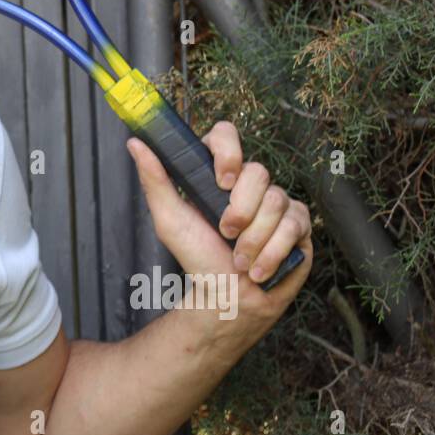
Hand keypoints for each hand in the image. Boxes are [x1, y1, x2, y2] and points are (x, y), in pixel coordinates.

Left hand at [125, 120, 312, 331]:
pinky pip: (293, 225)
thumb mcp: (169, 220)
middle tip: (226, 235)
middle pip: (258, 172)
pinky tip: (259, 270)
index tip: (221, 181)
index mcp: (217, 175)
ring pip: (276, 202)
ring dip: (253, 240)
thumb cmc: (198, 258)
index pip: (226, 134)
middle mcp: (250, 184)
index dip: (228, 151)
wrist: (228, 299)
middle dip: (240, 211)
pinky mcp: (299, 223)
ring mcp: (277, 201)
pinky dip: (272, 253)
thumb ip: (155, 180)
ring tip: (240, 261)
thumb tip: (135, 143)